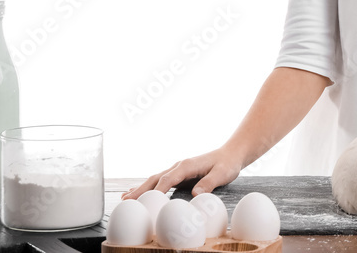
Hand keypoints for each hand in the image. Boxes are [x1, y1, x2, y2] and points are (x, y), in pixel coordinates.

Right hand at [120, 147, 244, 199]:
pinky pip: (161, 181)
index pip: (169, 178)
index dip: (158, 190)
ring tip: (125, 198)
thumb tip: (196, 195)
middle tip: (126, 200)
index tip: (147, 201)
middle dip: (141, 189)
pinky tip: (138, 192)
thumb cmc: (227, 164)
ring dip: (141, 188)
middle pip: (156, 178)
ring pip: (156, 179)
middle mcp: (179, 166)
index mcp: (187, 165)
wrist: (231, 154)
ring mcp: (178, 170)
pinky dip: (149, 187)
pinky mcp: (180, 175)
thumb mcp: (222, 174)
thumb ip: (209, 183)